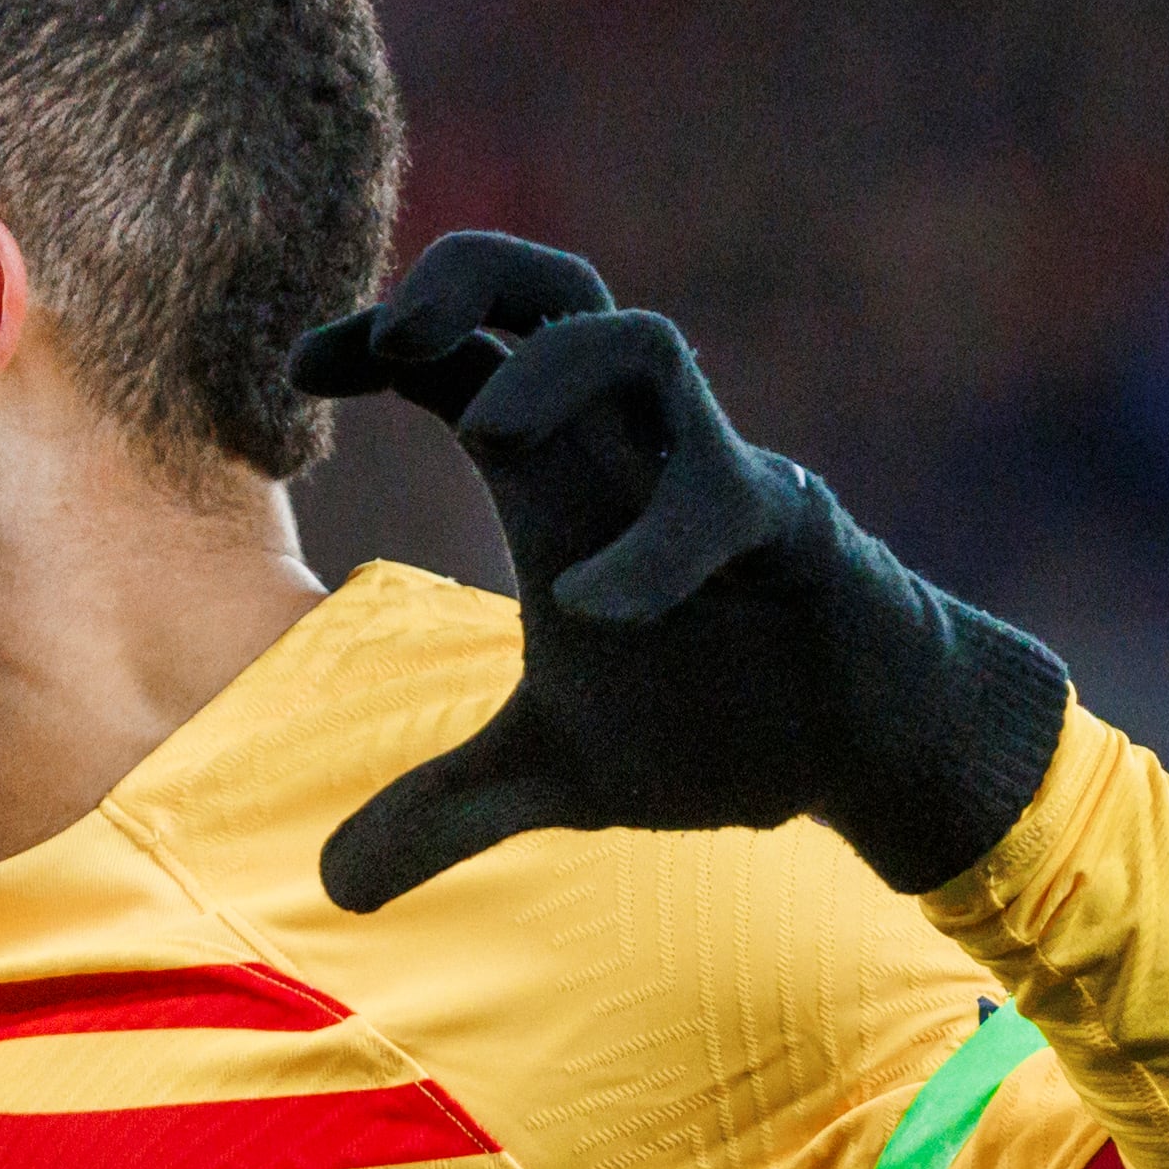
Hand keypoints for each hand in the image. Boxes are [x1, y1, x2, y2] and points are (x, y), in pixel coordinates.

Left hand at [290, 232, 1068, 910]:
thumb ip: (443, 812)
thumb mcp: (553, 775)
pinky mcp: (793, 532)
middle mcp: (627, 455)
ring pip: (641, 341)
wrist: (868, 750)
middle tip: (387, 335)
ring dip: (553, 366)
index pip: (461, 360)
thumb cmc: (714, 721)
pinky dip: (654, 544)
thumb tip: (333, 890)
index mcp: (562, 482)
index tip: (300, 370)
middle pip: (553, 287)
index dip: (379, 341)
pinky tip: (591, 606)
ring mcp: (712, 476)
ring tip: (484, 431)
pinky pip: (727, 499)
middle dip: (468, 278)